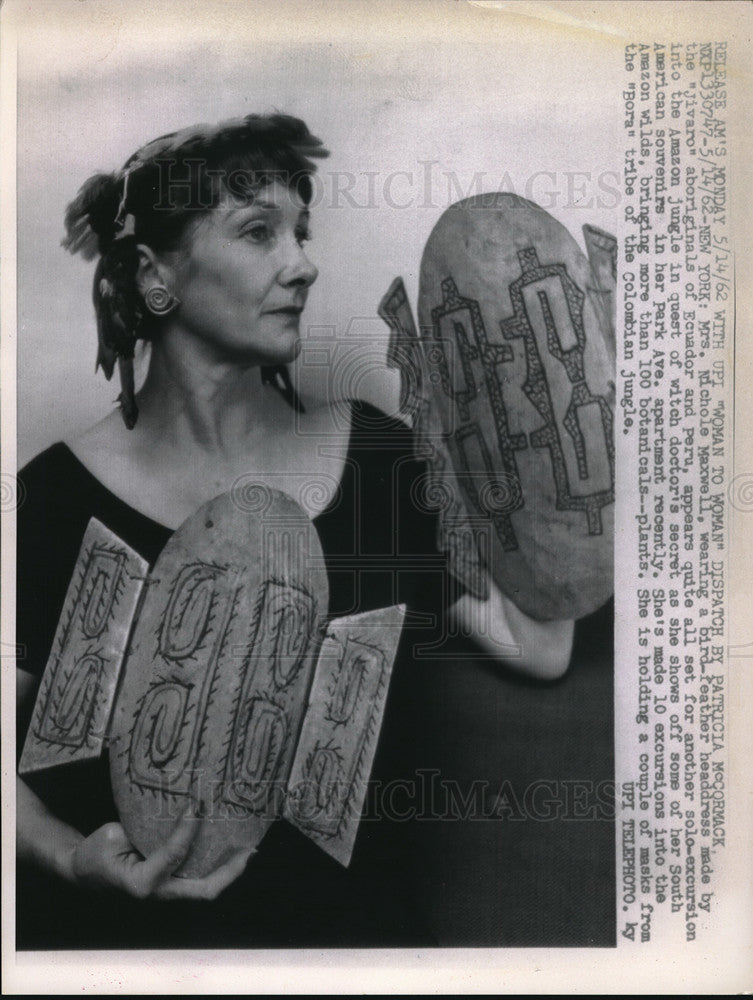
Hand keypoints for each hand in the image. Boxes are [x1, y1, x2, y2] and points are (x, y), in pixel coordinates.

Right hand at [70, 813, 252, 900]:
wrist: (81, 871)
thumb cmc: (94, 853)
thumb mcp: (112, 836)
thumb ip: (142, 830)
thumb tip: (178, 815)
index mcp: (140, 883)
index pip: (174, 854)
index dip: (188, 828)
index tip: (198, 802)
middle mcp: (158, 893)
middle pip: (204, 890)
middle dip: (230, 870)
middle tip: (250, 848)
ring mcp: (166, 892)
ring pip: (204, 887)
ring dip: (227, 870)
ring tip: (248, 848)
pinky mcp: (168, 884)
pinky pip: (196, 878)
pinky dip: (214, 866)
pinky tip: (227, 847)